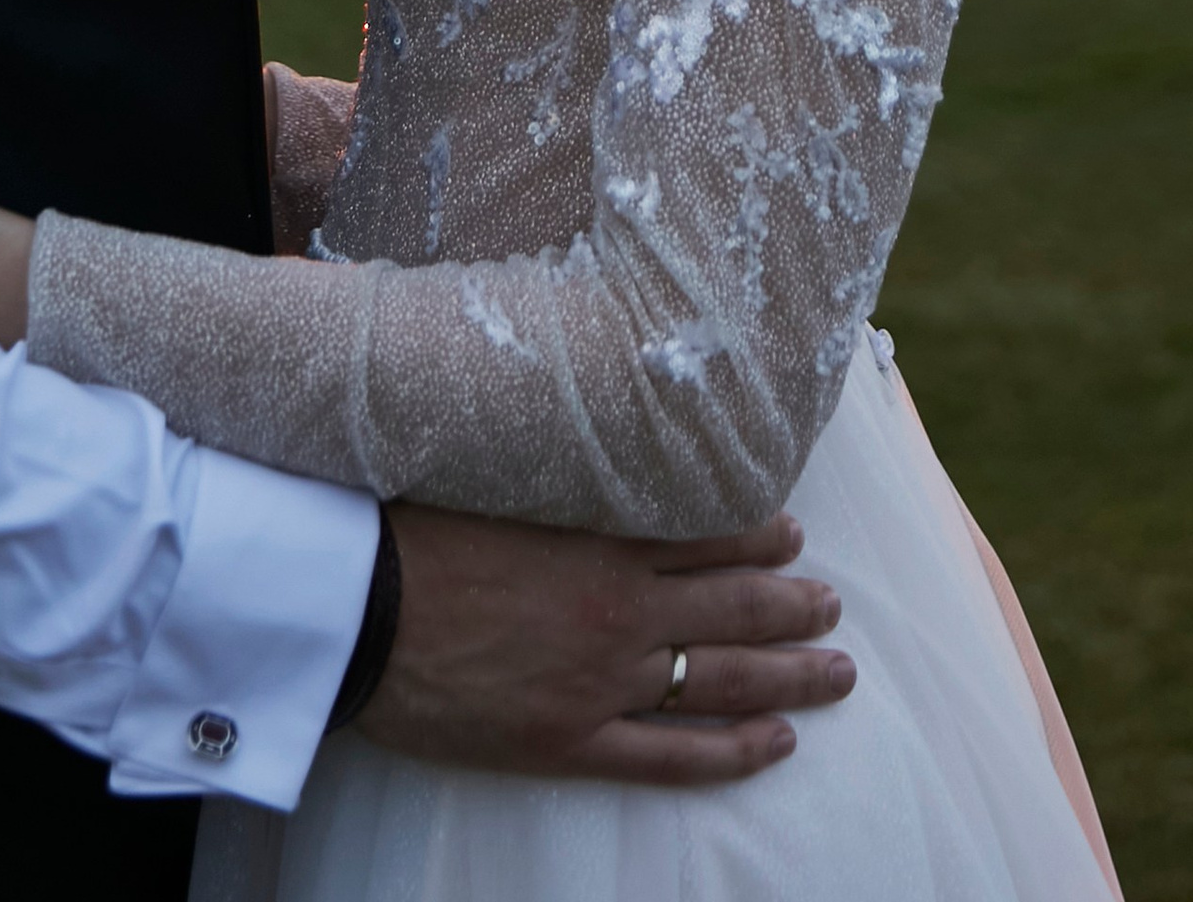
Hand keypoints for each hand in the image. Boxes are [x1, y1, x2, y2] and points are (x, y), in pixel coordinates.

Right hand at [358, 503, 853, 785]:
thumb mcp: (495, 477)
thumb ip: (554, 471)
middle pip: (735, 605)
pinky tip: (777, 743)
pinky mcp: (571, 741)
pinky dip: (732, 751)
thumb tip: (586, 436)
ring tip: (837, 668)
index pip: (708, 531)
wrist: (356, 606)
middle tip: (833, 605)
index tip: (793, 533)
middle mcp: (621, 608)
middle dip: (794, 605)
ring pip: (723, 680)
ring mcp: (602, 680)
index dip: (759, 534)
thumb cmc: (410, 527)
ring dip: (790, 673)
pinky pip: (673, 756)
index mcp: (602, 537)